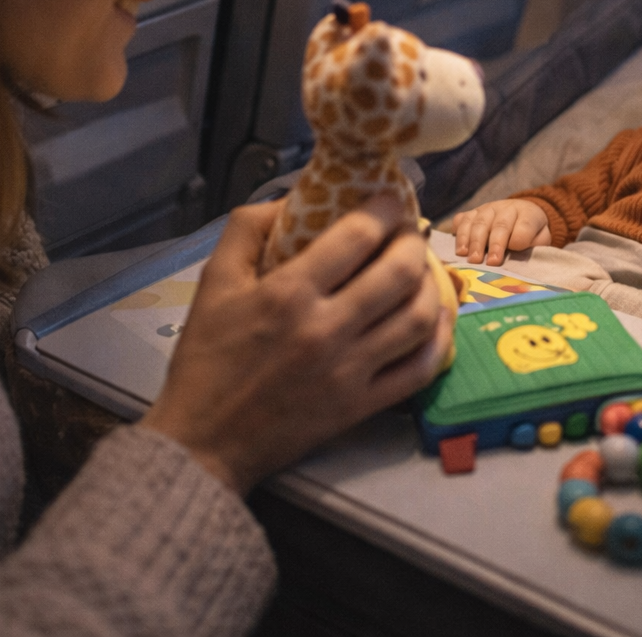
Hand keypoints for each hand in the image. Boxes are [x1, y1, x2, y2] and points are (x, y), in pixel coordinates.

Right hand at [141, 194, 448, 495]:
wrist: (204, 441)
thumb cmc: (206, 359)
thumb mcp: (213, 282)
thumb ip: (247, 229)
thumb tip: (291, 200)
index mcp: (287, 293)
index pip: (357, 236)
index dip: (384, 209)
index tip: (389, 200)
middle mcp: (326, 329)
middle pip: (399, 273)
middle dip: (414, 242)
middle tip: (410, 233)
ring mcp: (350, 371)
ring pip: (419, 318)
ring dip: (432, 285)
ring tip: (423, 271)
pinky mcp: (362, 406)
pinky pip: (419, 369)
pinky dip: (437, 340)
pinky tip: (434, 320)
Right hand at [451, 199, 550, 265]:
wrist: (521, 217)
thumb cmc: (531, 236)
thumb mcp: (540, 241)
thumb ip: (533, 248)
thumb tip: (519, 261)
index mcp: (528, 214)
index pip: (524, 226)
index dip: (518, 240)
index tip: (510, 254)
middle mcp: (507, 208)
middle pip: (499, 225)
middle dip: (493, 244)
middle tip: (488, 263)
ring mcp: (487, 209)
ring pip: (478, 222)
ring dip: (472, 241)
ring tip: (469, 258)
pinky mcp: (472, 213)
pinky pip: (462, 219)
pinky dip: (459, 232)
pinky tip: (459, 249)